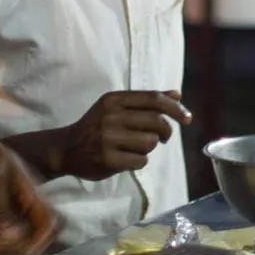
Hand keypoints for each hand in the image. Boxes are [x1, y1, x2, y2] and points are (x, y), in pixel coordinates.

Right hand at [55, 90, 191, 180]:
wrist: (66, 148)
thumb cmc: (97, 125)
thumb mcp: (117, 107)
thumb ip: (146, 101)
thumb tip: (177, 94)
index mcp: (114, 99)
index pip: (154, 99)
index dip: (175, 109)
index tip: (187, 118)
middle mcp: (110, 116)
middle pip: (156, 121)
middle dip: (167, 131)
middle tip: (164, 137)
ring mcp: (108, 138)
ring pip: (150, 142)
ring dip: (151, 146)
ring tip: (138, 146)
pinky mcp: (107, 159)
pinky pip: (141, 160)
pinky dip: (140, 161)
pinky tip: (128, 158)